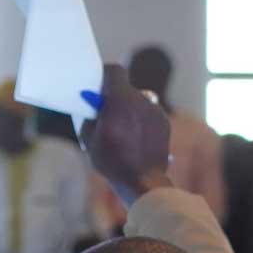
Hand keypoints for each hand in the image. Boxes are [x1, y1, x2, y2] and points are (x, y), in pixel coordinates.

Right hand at [77, 63, 174, 208]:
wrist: (142, 181)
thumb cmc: (112, 161)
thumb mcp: (88, 140)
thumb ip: (90, 117)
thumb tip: (91, 107)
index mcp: (120, 101)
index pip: (115, 72)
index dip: (104, 75)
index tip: (97, 82)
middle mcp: (141, 101)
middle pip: (126, 88)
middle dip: (114, 97)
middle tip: (104, 111)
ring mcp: (155, 111)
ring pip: (138, 101)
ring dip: (128, 110)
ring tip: (120, 130)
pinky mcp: (164, 122)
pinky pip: (148, 113)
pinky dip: (140, 120)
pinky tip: (134, 138)